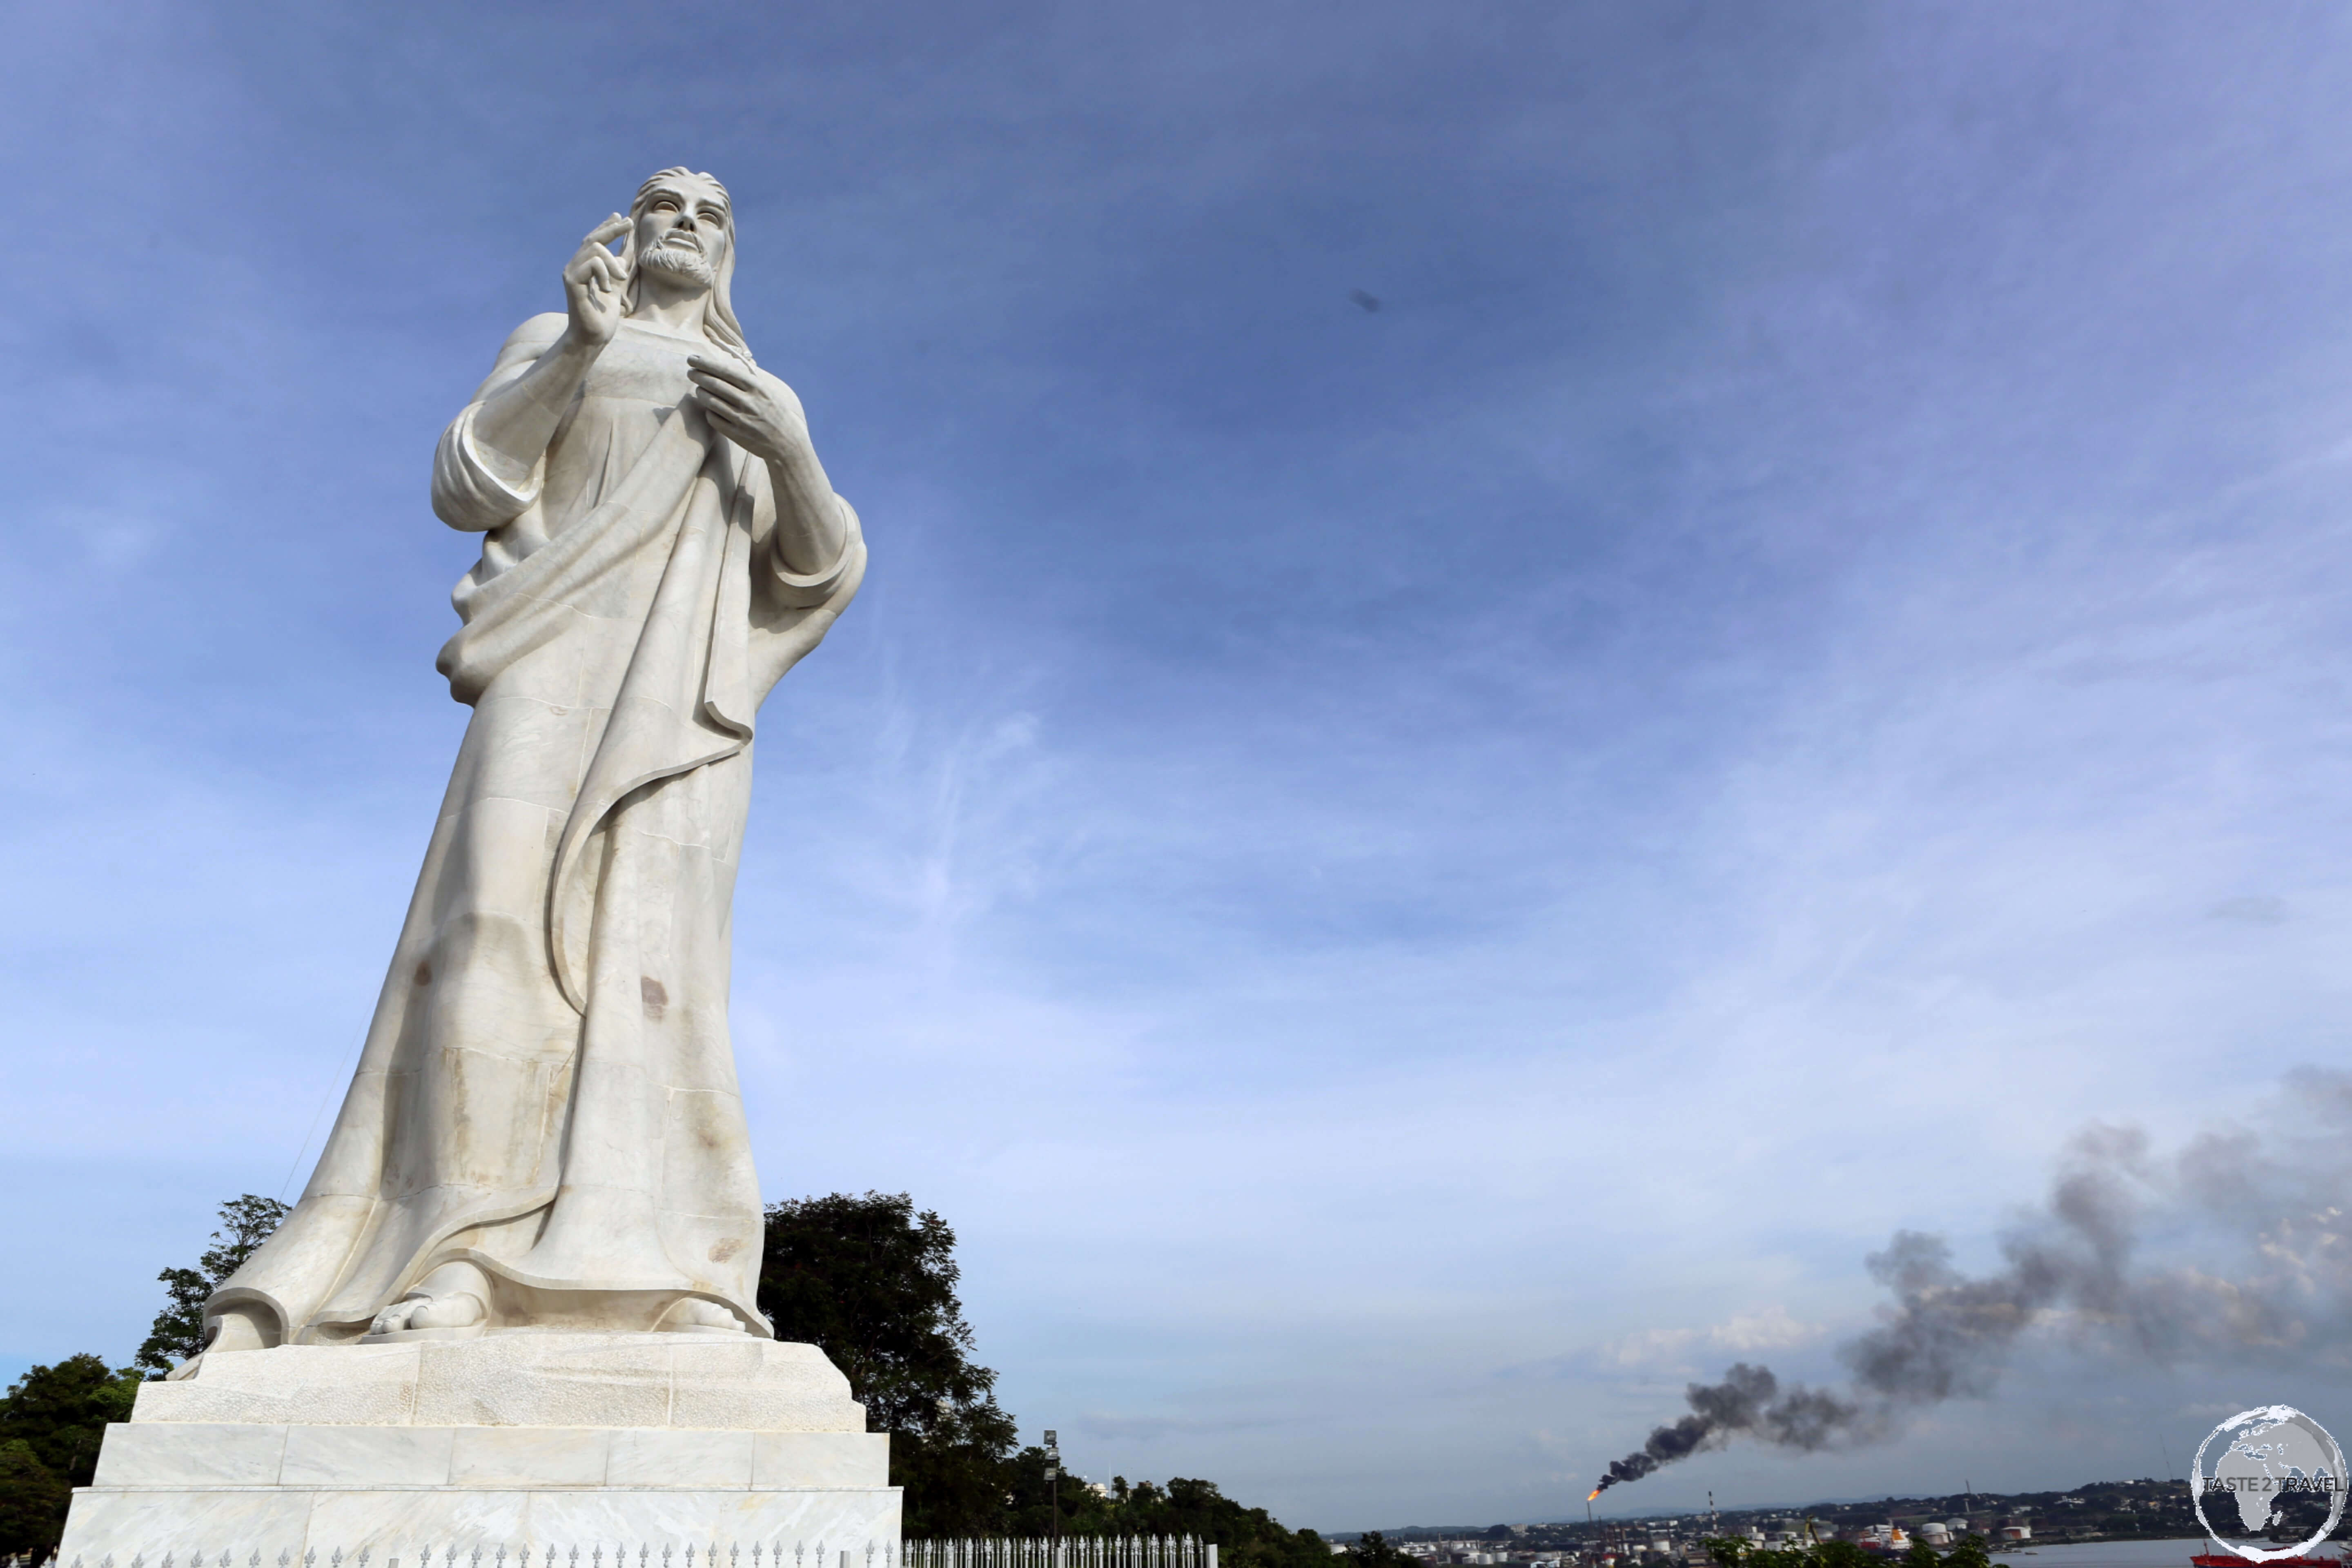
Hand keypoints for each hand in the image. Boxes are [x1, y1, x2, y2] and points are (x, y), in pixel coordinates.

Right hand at [562, 215, 632, 346]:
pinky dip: (604, 273)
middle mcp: (574, 266)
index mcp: (584, 267)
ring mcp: (571, 272)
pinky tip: (605, 289)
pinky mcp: (572, 281)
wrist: (594, 336)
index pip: (594, 241)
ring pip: (595, 248)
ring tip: (620, 279)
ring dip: (612, 262)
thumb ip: (615, 272)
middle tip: (629, 224)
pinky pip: (592, 263)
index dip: (607, 227)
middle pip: (593, 238)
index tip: (621, 217)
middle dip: (612, 229)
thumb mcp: (614, 288)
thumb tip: (621, 256)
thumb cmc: (602, 317)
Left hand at [687, 354, 808, 465]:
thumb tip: (725, 367)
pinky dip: (708, 411)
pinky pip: (714, 419)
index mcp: (757, 388)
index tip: (693, 359)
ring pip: (711, 401)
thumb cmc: (776, 414)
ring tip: (698, 389)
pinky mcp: (736, 434)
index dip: (706, 364)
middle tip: (690, 372)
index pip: (725, 371)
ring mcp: (741, 418)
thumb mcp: (768, 392)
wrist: (787, 443)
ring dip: (701, 393)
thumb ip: (748, 381)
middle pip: (715, 384)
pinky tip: (709, 408)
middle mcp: (748, 401)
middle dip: (698, 375)